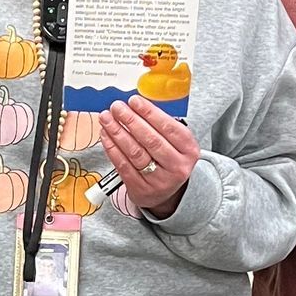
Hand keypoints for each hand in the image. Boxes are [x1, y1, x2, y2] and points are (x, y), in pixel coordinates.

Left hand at [101, 95, 199, 214]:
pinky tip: (106, 135)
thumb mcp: (176, 144)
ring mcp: (159, 180)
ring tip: (107, 119)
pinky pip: (123, 165)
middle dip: (130, 120)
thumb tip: (136, 106)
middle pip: (150, 140)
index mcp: (188, 150)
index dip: (149, 112)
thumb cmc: (169, 161)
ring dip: (118, 132)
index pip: (169, 127)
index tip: (134, 101)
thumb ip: (161, 126)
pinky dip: (112, 148)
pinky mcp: (141, 188)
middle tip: (117, 107)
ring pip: (135, 152)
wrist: (165, 194)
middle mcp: (176, 166)